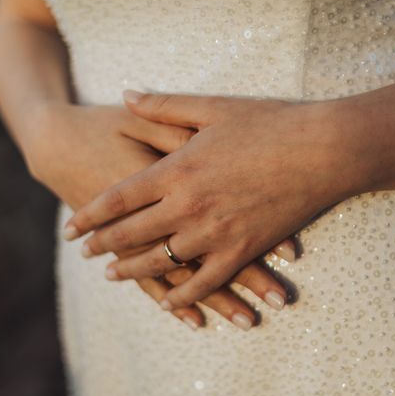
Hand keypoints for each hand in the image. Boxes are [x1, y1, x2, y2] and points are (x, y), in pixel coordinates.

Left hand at [30, 101, 293, 328]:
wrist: (323, 149)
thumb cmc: (269, 123)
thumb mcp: (213, 106)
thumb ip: (164, 104)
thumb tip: (125, 93)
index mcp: (176, 169)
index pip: (117, 200)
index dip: (89, 216)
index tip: (71, 228)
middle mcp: (187, 205)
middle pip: (131, 234)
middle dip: (102, 245)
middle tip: (83, 253)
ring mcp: (214, 232)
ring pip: (160, 261)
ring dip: (132, 271)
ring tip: (111, 275)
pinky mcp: (242, 250)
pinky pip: (205, 281)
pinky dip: (183, 294)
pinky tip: (168, 302)